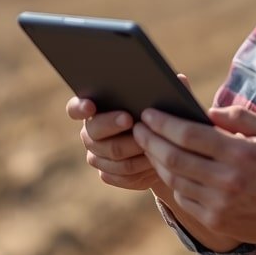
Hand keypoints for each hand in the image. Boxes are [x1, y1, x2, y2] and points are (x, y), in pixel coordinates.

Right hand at [65, 74, 194, 190]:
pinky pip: (119, 175)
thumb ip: (168, 89)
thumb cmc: (160, 117)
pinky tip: (153, 164)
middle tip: (130, 119)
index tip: (90, 105)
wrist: (164, 149)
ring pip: (110, 156)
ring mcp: (97, 155)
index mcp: (96, 109)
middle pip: (94, 132)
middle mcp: (90, 132)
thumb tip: (180, 78)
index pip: (76, 107)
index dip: (80, 107)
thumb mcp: (165, 102)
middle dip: (112, 125)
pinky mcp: (108, 174)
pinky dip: (138, 171)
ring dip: (133, 150)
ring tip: (152, 144)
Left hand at [133, 105, 255, 244]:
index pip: (189, 134)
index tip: (148, 112)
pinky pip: (184, 199)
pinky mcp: (217, 221)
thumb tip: (206, 112)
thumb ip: (239, 117)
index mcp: (240, 153)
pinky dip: (173, 182)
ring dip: (156, 161)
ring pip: (174, 179)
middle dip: (150, 140)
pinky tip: (170, 169)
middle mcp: (227, 180)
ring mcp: (220, 204)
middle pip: (174, 157)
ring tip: (149, 146)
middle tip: (138, 127)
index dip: (163, 122)